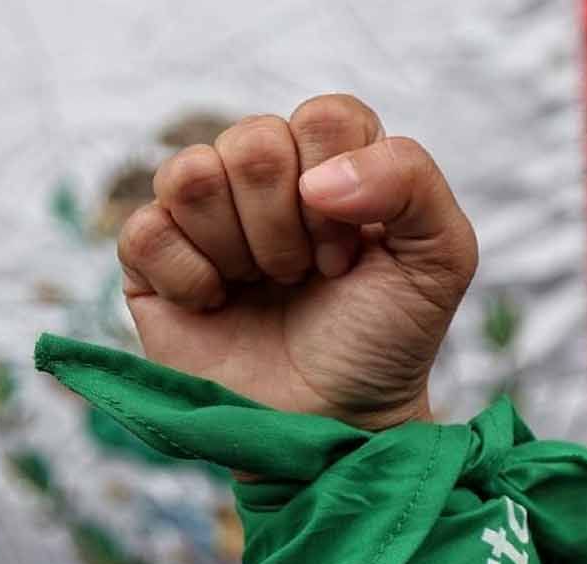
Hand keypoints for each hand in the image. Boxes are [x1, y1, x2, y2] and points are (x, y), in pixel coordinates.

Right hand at [118, 94, 476, 429]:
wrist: (333, 423)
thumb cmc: (384, 341)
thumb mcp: (441, 258)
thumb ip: (412, 179)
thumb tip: (317, 178)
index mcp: (331, 160)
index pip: (324, 116)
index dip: (338, 186)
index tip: (348, 256)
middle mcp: (263, 178)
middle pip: (251, 141)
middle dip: (287, 227)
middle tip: (303, 277)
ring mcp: (203, 216)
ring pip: (189, 173)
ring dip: (238, 248)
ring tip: (262, 287)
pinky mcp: (152, 262)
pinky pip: (145, 229)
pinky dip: (188, 278)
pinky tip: (216, 305)